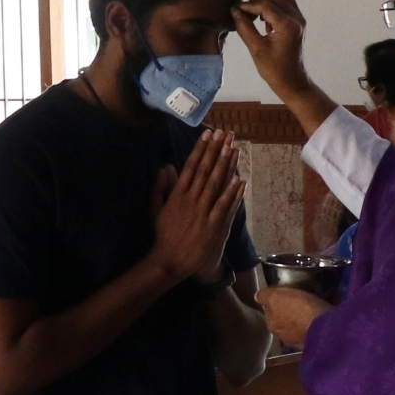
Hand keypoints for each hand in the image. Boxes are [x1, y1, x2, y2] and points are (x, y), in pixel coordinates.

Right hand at [147, 128, 243, 284]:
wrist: (170, 261)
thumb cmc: (163, 235)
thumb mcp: (155, 209)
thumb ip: (160, 187)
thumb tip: (165, 167)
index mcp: (177, 195)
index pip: (191, 167)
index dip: (201, 149)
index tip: (208, 134)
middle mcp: (191, 201)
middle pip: (206, 171)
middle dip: (216, 150)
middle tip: (224, 133)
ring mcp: (203, 213)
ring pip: (216, 185)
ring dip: (226, 165)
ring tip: (234, 148)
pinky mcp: (213, 227)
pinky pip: (224, 207)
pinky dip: (232, 194)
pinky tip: (239, 180)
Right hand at [233, 0, 312, 98]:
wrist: (292, 80)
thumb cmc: (273, 69)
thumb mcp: (255, 48)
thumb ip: (244, 27)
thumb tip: (234, 11)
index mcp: (287, 26)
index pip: (265, 5)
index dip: (248, 5)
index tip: (235, 10)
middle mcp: (297, 18)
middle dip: (257, 2)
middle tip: (244, 14)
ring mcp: (299, 18)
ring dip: (266, 1)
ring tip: (256, 17)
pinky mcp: (298, 20)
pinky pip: (286, 3)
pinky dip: (274, 6)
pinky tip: (266, 21)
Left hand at [256, 286, 333, 348]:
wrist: (325, 328)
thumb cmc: (299, 309)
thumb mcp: (276, 297)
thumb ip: (265, 296)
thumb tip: (256, 296)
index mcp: (271, 325)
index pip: (270, 311)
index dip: (277, 303)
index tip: (285, 296)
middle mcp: (282, 336)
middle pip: (283, 320)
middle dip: (289, 313)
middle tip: (298, 302)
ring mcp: (298, 342)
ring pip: (297, 327)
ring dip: (301, 320)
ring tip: (311, 310)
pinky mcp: (314, 343)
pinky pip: (311, 330)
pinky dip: (313, 325)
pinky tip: (319, 318)